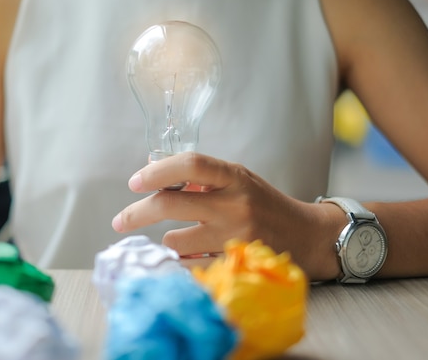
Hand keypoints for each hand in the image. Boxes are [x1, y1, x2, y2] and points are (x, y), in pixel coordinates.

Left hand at [112, 152, 341, 279]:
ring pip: (175, 240)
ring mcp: (235, 235)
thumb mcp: (238, 179)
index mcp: (234, 176)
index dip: (157, 171)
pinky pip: (190, 264)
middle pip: (169, 204)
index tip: (134, 182)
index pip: (190, 164)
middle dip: (136, 213)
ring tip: (183, 237)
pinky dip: (185, 260)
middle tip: (120, 221)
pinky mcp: (235, 263)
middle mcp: (234, 203)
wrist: (307, 236)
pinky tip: (194, 254)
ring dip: (170, 240)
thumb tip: (151, 173)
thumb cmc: (264, 204)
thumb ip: (201, 177)